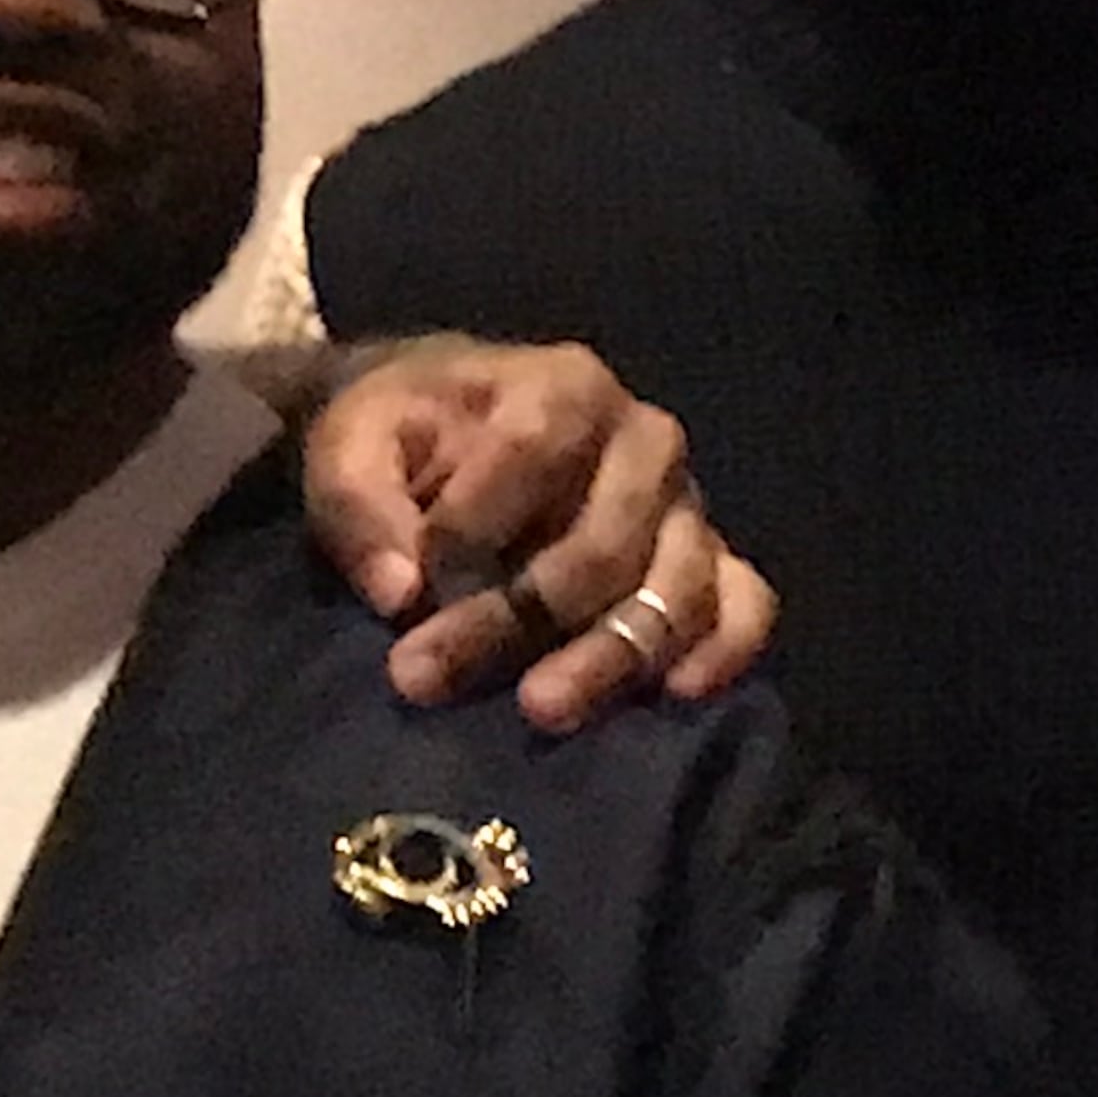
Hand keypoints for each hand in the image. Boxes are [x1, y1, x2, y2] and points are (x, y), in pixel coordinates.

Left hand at [299, 336, 775, 731]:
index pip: (534, 452)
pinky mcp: (709, 564)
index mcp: (565, 387)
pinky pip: (745, 606)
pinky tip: (673, 695)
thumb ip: (360, 503)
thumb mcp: (352, 445)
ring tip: (538, 709)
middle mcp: (645, 441)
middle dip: (513, 619)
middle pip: (600, 544)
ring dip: (608, 656)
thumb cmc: (406, 437)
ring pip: (675, 588)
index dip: (473, 523)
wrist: (449, 433)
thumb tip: (400, 593)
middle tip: (424, 676)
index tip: (405, 588)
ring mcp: (686, 507)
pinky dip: (722, 651)